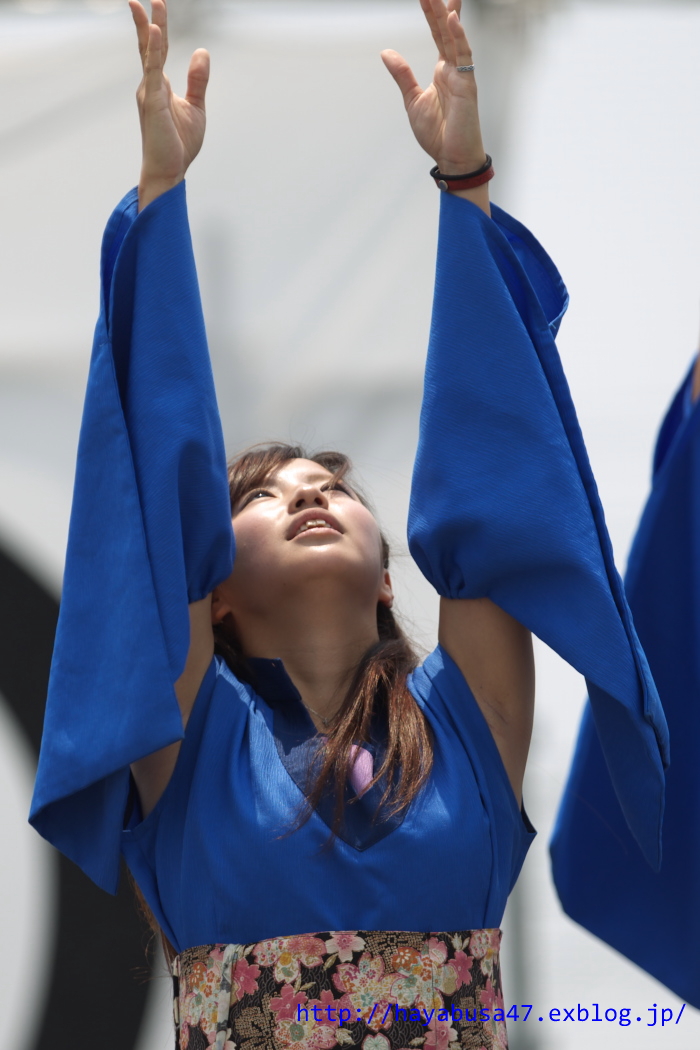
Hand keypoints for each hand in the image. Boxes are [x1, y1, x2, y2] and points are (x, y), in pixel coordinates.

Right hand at [129, 0, 209, 209]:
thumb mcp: (196, 107)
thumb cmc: (179, 144)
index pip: (157, 49)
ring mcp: (149, 92)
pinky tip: (154, 32)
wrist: (170, 171)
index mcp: (159, 85)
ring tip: (151, 6)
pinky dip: (153, 50)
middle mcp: (150, 85)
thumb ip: (198, 80)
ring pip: (150, 54)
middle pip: (149, 45)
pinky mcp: (152, 102)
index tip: (156, 3)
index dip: (156, 27)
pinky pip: (153, 71)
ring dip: (151, 29)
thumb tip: (202, 51)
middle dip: (149, 20)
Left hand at [381, 0, 485, 175]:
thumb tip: (386, 52)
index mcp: (442, 71)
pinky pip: (464, 56)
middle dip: (439, 8)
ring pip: (453, 38)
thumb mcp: (412, 100)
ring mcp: (462, 75)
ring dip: (447, 15)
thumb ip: (402, 75)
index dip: (433, 14)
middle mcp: (453, 69)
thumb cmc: (437, 133)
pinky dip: (459, 37)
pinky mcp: (467, 85)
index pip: (438, 35)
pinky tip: (453, 19)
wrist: (452, 157)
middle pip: (445, 30)